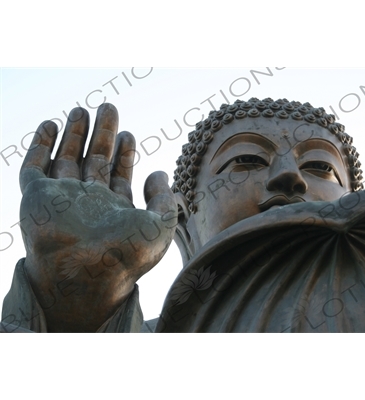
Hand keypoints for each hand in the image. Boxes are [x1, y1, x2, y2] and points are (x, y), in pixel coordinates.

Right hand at [19, 104, 176, 331]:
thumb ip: (163, 198)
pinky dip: (39, 145)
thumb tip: (159, 172)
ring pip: (66, 159)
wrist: (87, 272)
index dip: (124, 154)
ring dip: (74, 135)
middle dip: (102, 134)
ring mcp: (61, 199)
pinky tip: (50, 125)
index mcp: (114, 210)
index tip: (129, 134)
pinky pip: (34, 167)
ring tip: (82, 110)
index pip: (118, 175)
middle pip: (94, 161)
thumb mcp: (161, 224)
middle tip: (108, 107)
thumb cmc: (127, 254)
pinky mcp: (35, 196)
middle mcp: (88, 203)